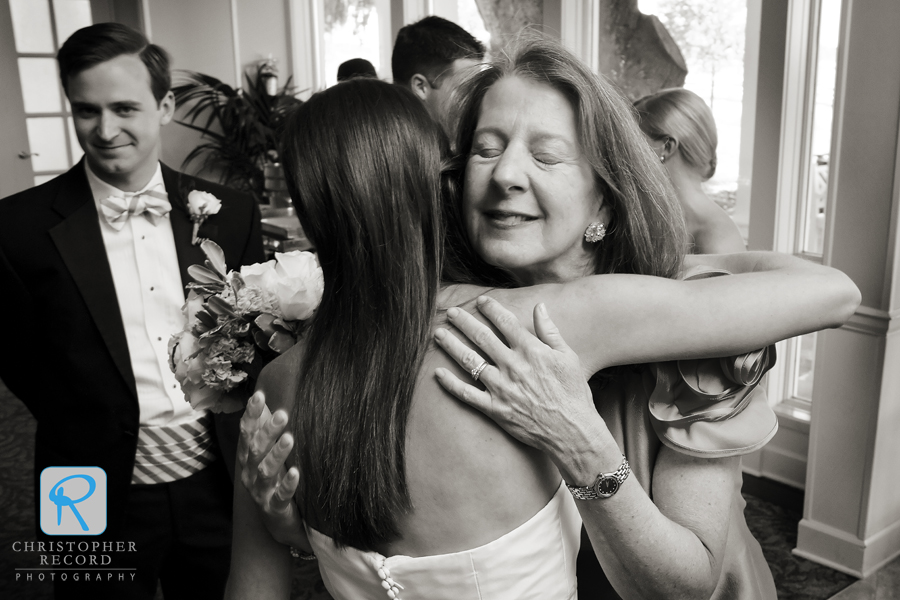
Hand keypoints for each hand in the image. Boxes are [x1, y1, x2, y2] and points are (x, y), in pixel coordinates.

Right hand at [237, 392, 307, 550]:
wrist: (278, 522)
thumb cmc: (275, 479)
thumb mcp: (268, 453)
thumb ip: (266, 428)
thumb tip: (266, 395)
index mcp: (248, 457)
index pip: (247, 432)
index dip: (252, 414)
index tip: (259, 395)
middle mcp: (250, 473)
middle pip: (255, 450)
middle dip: (267, 431)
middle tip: (283, 414)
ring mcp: (261, 492)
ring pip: (266, 472)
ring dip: (277, 455)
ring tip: (289, 439)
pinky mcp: (274, 509)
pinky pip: (280, 496)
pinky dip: (287, 484)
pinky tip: (296, 473)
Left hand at [433, 296, 614, 482]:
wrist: (573, 431)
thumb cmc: (573, 393)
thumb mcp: (568, 356)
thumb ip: (550, 331)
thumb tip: (539, 306)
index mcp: (531, 351)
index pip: (505, 322)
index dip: (491, 309)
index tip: (480, 301)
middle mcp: (513, 366)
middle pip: (482, 337)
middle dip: (464, 322)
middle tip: (451, 312)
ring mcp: (501, 388)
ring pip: (470, 361)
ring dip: (452, 346)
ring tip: (438, 334)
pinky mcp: (495, 409)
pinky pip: (467, 394)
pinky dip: (451, 383)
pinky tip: (438, 373)